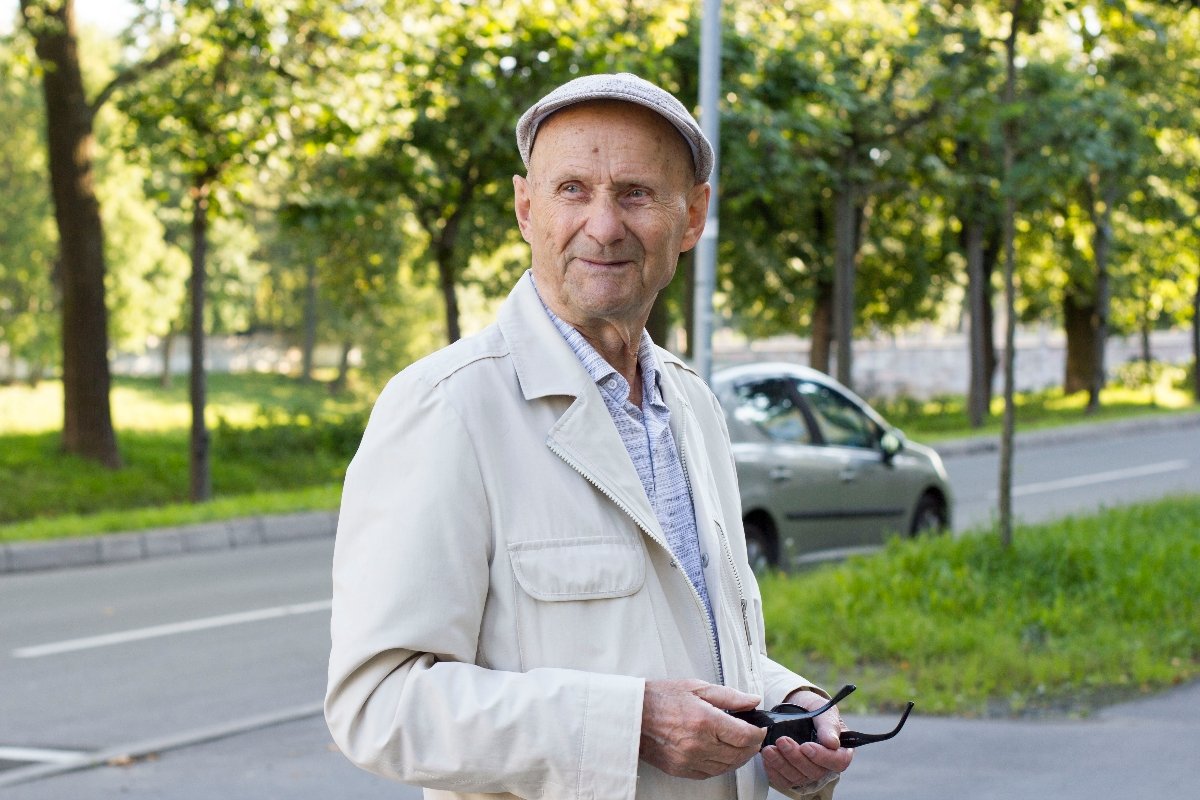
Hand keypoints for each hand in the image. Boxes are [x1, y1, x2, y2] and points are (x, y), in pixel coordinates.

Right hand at [639, 678, 764, 779]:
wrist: (632, 714)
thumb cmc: (661, 697)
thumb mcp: (697, 687)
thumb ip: (729, 696)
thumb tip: (752, 701)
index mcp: (705, 721)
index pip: (745, 736)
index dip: (758, 733)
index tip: (760, 728)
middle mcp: (698, 744)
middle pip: (739, 754)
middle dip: (751, 745)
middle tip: (752, 736)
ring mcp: (689, 760)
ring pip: (727, 766)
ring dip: (738, 757)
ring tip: (739, 745)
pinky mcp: (681, 769)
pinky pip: (710, 773)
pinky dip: (721, 765)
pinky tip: (721, 754)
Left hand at [761, 689, 853, 792]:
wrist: (793, 707)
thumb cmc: (812, 709)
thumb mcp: (823, 709)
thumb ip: (829, 725)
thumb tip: (832, 743)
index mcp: (840, 750)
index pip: (838, 762)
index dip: (823, 757)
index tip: (806, 746)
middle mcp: (825, 764)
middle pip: (815, 772)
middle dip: (796, 757)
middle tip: (782, 741)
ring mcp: (808, 771)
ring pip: (798, 778)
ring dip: (782, 764)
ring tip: (769, 749)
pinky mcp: (791, 775)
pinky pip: (784, 781)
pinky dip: (774, 771)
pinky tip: (767, 758)